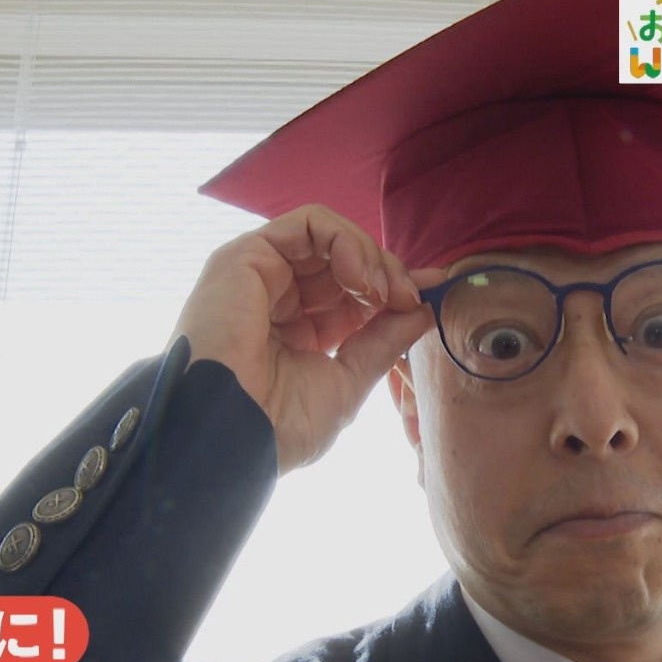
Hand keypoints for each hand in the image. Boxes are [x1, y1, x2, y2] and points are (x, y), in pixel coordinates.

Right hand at [172, 204, 440, 475]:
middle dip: (387, 272)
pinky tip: (360, 278)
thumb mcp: (347, 381)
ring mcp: (260, 274)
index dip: (394, 288)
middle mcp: (278, 298)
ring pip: (328, 234)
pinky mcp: (246, 256)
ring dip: (369, 256)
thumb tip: (422, 310)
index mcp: (299, 332)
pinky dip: (345, 241)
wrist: (232, 437)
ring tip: (383, 291)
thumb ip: (383, 342)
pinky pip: (308, 224)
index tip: (429, 294)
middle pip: (344, 259)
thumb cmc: (280, 426)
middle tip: (409, 297)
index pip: (353, 292)